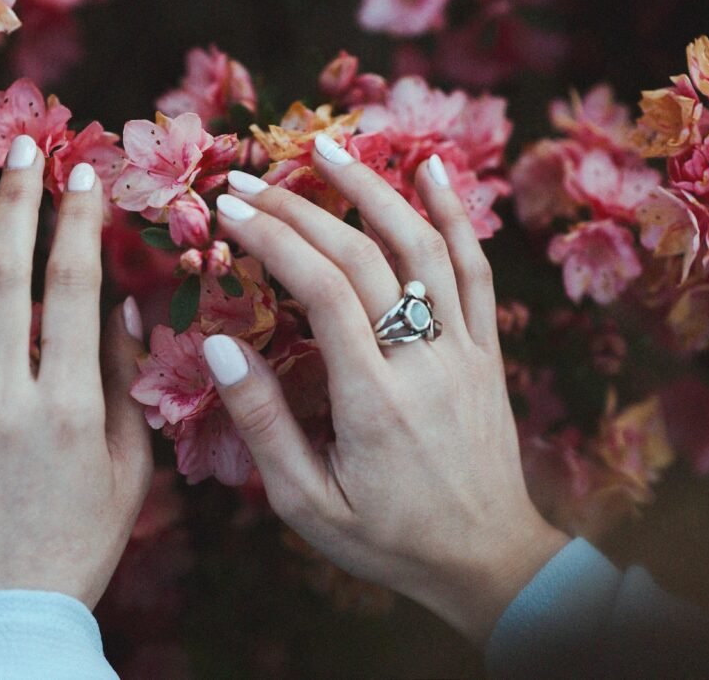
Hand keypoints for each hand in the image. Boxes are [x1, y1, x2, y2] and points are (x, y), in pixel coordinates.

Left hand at [0, 136, 152, 610]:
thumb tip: (120, 302)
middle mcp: (2, 400)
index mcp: (69, 407)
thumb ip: (124, 382)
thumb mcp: (128, 470)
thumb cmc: (80, 541)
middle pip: (0, 275)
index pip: (73, 287)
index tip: (84, 175)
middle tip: (20, 146)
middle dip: (13, 200)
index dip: (79, 220)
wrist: (0, 612)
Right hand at [208, 135, 569, 645]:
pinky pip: (475, 270)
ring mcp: (463, 350)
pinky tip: (430, 171)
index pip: (322, 290)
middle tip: (249, 183)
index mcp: (373, 400)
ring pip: (423, 247)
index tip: (230, 210)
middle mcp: (424, 361)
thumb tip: (221, 349)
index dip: (273, 239)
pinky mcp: (486, 350)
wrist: (487, 560)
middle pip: (363, 258)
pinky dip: (454, 214)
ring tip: (328, 149)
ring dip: (373, 189)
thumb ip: (263, 425)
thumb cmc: (388, 538)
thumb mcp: (307, 503)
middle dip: (300, 210)